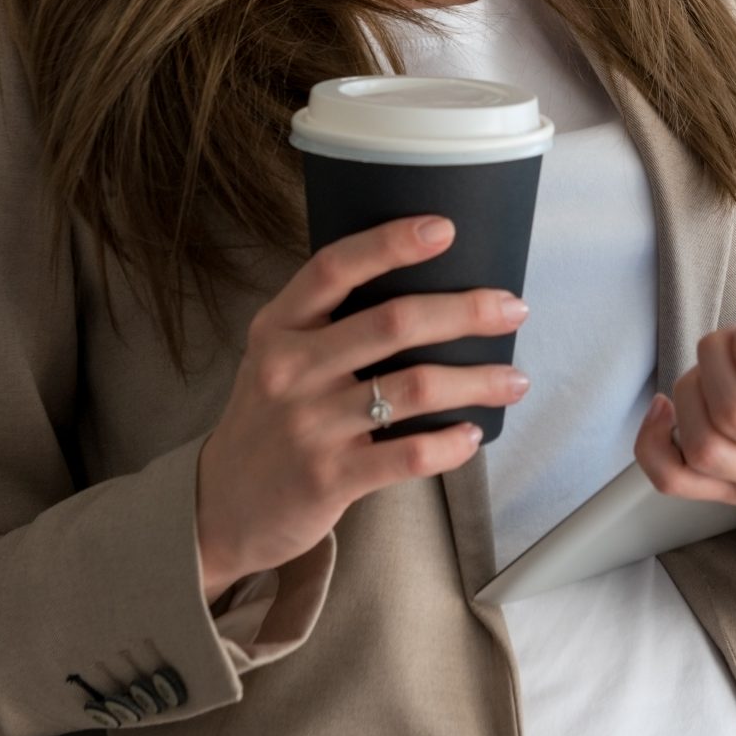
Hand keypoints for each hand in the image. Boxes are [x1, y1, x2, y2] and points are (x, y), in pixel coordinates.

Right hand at [194, 214, 532, 603]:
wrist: (221, 507)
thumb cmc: (269, 420)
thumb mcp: (278, 358)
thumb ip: (330, 326)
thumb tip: (428, 290)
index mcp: (279, 327)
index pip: (334, 267)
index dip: (390, 243)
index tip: (445, 229)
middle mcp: (290, 369)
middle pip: (393, 323)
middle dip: (465, 312)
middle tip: (512, 309)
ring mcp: (309, 425)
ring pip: (414, 388)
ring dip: (476, 380)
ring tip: (514, 379)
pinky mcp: (329, 478)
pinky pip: (407, 455)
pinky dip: (450, 444)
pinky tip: (473, 435)